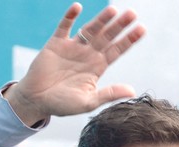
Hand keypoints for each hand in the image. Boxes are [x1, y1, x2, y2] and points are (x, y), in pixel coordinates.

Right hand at [4, 2, 145, 125]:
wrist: (37, 101)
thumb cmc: (63, 104)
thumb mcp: (89, 101)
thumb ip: (109, 94)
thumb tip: (133, 92)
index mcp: (97, 67)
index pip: (117, 50)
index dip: (129, 40)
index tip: (141, 29)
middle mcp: (88, 54)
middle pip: (107, 36)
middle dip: (119, 26)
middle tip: (133, 13)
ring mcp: (72, 47)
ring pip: (90, 29)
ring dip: (101, 20)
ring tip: (113, 10)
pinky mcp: (56, 44)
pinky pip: (64, 27)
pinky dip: (70, 17)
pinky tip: (78, 7)